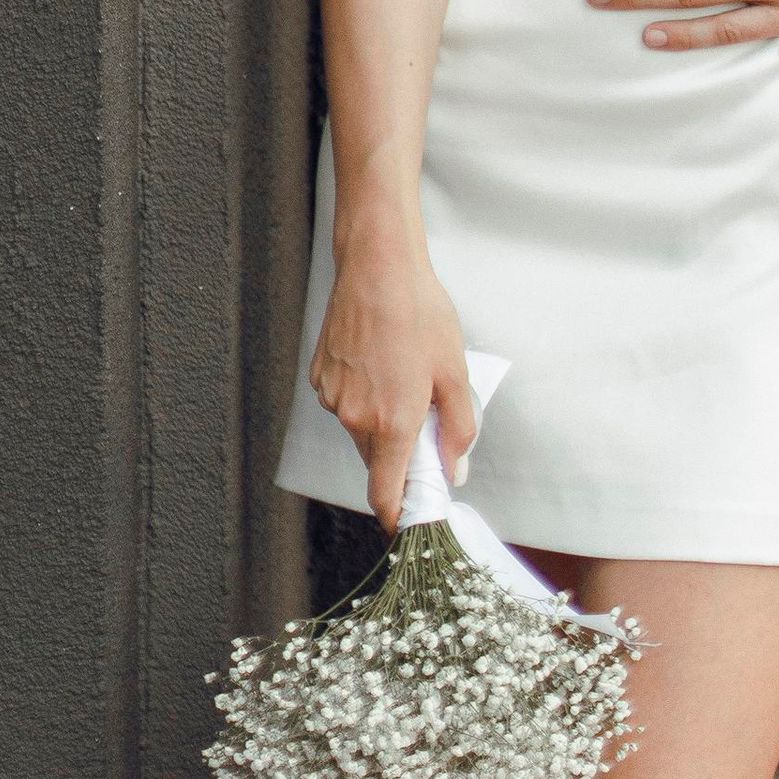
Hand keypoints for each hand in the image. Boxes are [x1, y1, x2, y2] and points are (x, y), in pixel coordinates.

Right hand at [312, 209, 478, 531]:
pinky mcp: (320, 374)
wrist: (378, 265)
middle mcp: (355, 418)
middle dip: (398, 452)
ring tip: (401, 373)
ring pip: (359, 427)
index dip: (398, 512)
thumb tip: (454, 468)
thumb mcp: (455, 372)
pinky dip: (362, 393)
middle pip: (376, 460)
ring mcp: (333, 396)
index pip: (384, 495)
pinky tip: (378, 358)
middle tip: (424, 417)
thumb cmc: (419, 313)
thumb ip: (458, 430)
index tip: (411, 513)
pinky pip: (344, 400)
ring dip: (380, 418)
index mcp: (391, 424)